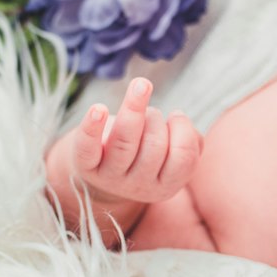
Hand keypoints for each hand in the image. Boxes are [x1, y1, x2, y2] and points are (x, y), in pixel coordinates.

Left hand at [72, 78, 202, 204]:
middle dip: (156, 118)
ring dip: (135, 108)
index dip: (182, 129)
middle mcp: (139, 186)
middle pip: (155, 146)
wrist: (101, 172)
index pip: (183, 158)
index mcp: (166, 186)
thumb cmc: (143, 152)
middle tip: (150, 115)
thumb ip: (190, 144)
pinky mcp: (86, 164)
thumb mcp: (170, 155)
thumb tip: (184, 127)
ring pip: (125, 141)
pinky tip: (99, 109)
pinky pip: (88, 146)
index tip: (175, 116)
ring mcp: (111, 177)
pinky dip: (93, 126)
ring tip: (139, 91)